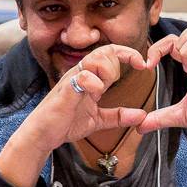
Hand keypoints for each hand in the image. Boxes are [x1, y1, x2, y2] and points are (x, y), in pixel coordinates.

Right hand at [11, 44, 150, 151]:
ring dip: (106, 72)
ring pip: (95, 59)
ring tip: (101, 90)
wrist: (44, 134)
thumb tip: (142, 116)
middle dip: (117, 66)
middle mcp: (81, 73)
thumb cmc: (66, 123)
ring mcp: (72, 79)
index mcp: (89, 76)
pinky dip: (94, 84)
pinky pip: (83, 76)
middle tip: (111, 86)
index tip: (143, 64)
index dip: (129, 54)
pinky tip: (94, 95)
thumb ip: (118, 116)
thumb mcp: (98, 120)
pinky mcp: (66, 90)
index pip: (110, 52)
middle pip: (106, 51)